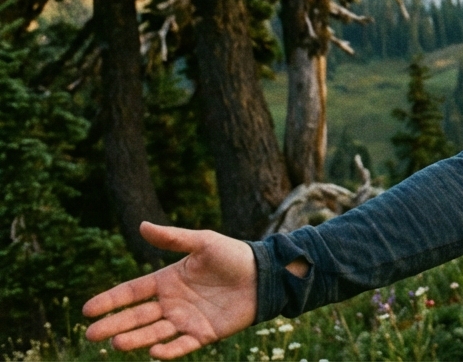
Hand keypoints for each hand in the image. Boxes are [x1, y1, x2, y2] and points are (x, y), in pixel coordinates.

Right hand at [84, 221, 257, 358]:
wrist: (265, 274)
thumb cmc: (233, 255)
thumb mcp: (203, 242)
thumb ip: (173, 238)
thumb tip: (142, 225)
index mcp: (167, 280)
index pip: (131, 292)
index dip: (110, 301)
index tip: (87, 310)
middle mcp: (172, 302)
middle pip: (137, 316)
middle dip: (113, 325)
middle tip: (91, 335)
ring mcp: (186, 320)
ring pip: (154, 333)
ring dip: (135, 339)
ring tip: (116, 344)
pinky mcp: (204, 334)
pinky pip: (183, 345)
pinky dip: (169, 350)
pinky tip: (154, 352)